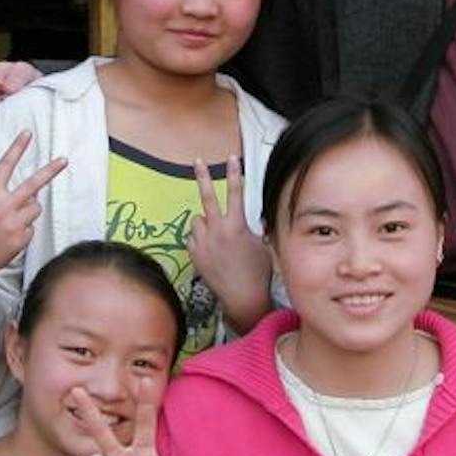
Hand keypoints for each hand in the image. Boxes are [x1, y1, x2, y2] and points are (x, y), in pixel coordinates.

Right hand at [0, 130, 67, 278]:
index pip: (5, 165)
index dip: (17, 147)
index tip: (28, 133)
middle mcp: (2, 207)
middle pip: (32, 184)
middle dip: (50, 170)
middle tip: (64, 160)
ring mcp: (13, 224)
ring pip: (35, 207)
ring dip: (28, 208)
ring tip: (9, 218)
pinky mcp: (21, 239)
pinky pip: (32, 227)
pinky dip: (24, 228)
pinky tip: (8, 234)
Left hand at [186, 156, 270, 329]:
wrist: (242, 297)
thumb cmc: (257, 273)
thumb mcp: (262, 245)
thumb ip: (252, 228)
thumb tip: (250, 220)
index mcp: (237, 226)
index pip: (236, 192)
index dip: (234, 173)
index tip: (232, 159)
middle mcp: (217, 231)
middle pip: (207, 196)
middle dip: (202, 176)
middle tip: (198, 162)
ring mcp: (203, 243)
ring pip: (197, 220)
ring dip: (205, 222)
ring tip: (216, 236)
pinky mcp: (194, 254)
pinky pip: (193, 238)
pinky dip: (199, 239)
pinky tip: (210, 249)